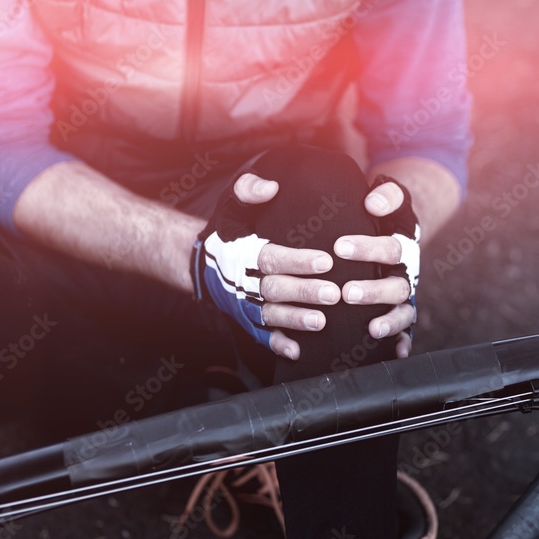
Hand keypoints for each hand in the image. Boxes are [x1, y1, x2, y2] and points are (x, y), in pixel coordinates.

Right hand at [231, 173, 341, 360]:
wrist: (204, 264)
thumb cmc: (229, 231)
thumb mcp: (232, 204)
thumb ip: (248, 190)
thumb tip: (270, 187)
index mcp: (244, 253)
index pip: (272, 257)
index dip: (298, 260)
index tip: (326, 260)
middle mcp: (244, 282)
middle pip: (276, 289)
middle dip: (305, 292)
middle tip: (335, 294)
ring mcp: (246, 304)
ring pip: (271, 314)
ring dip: (296, 319)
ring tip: (322, 322)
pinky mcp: (247, 320)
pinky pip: (261, 335)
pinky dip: (277, 344)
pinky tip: (297, 351)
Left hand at [333, 179, 419, 358]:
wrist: (394, 235)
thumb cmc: (381, 218)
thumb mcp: (387, 200)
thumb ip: (386, 196)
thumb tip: (374, 204)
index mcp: (402, 246)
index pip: (391, 247)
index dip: (368, 248)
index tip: (339, 247)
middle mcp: (406, 273)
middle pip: (397, 285)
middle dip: (373, 291)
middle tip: (345, 292)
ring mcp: (404, 297)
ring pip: (403, 311)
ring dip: (389, 321)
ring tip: (372, 328)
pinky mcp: (400, 315)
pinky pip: (405, 332)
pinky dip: (404, 343)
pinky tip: (397, 353)